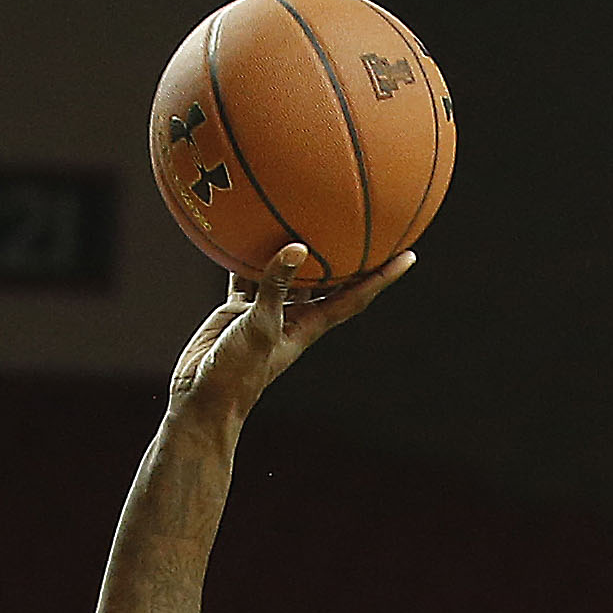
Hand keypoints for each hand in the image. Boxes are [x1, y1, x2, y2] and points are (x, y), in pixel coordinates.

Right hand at [168, 242, 415, 428]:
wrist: (203, 400)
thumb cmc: (238, 375)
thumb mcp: (259, 329)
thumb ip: (276, 288)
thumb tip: (297, 247)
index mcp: (309, 325)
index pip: (355, 296)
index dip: (383, 277)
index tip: (410, 255)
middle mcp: (294, 316)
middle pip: (329, 279)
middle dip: (348, 255)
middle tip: (367, 222)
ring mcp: (267, 311)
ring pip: (289, 272)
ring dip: (299, 247)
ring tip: (310, 212)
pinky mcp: (240, 310)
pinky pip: (248, 274)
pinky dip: (248, 254)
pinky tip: (247, 229)